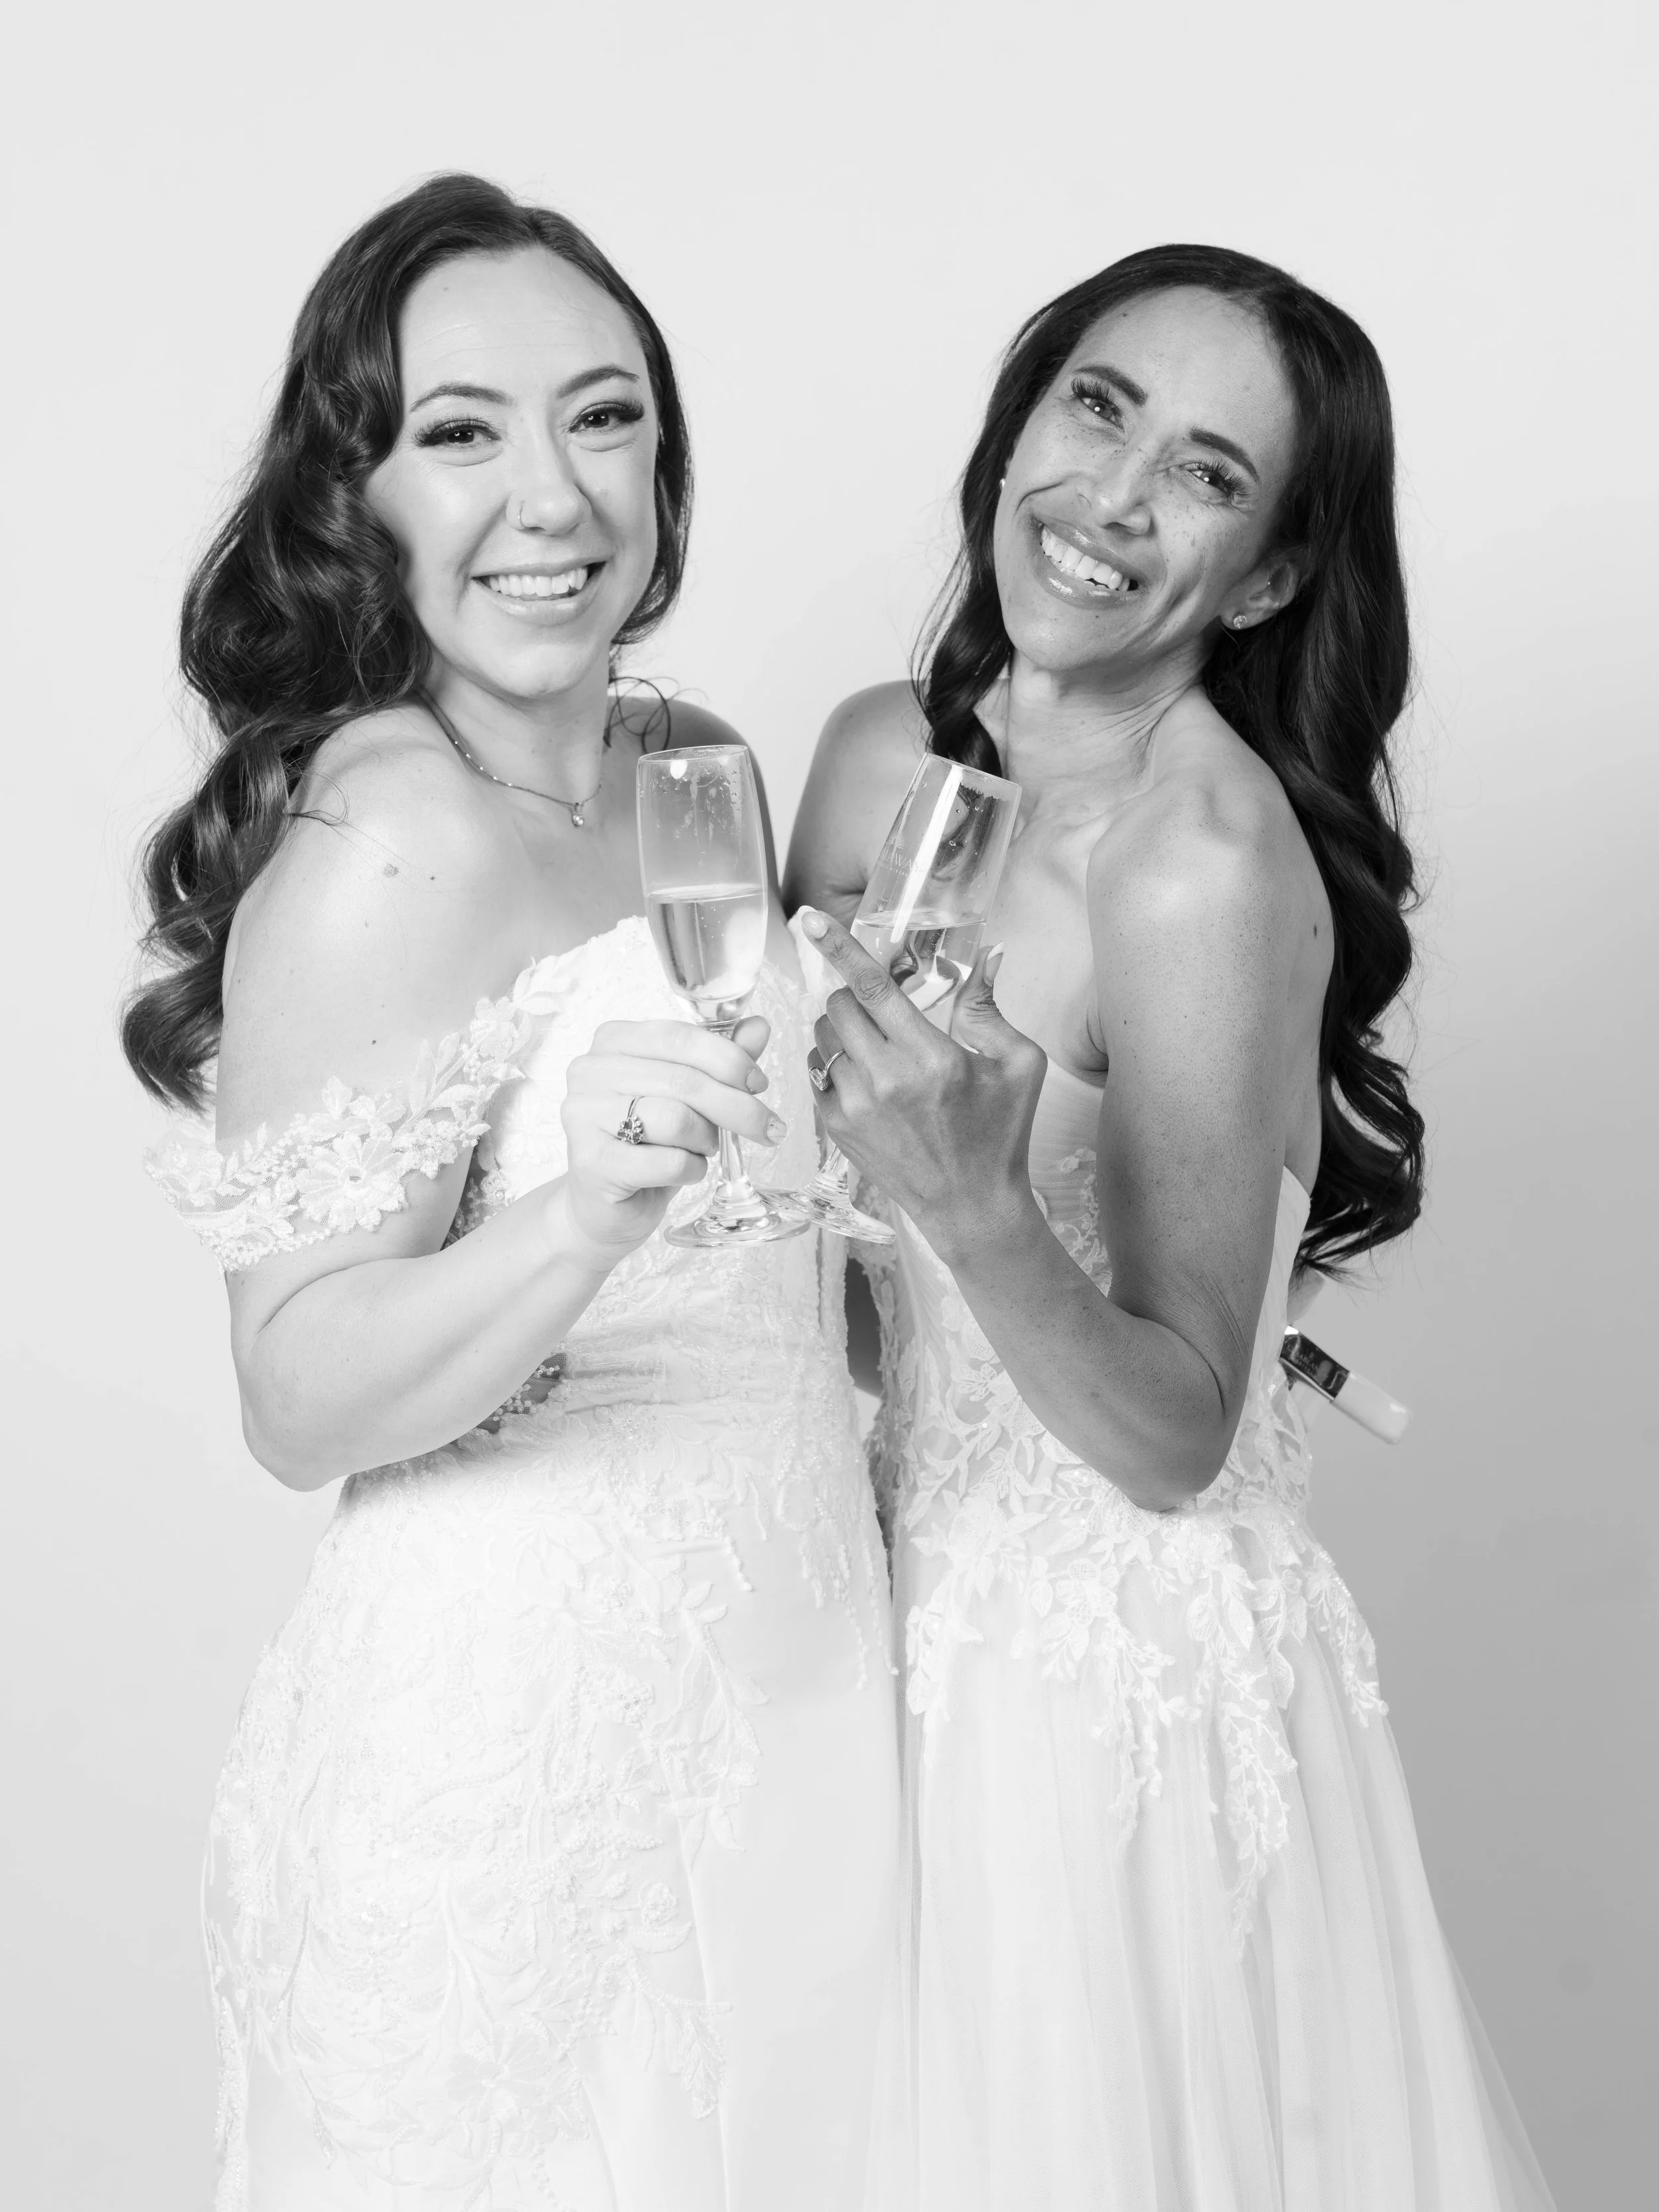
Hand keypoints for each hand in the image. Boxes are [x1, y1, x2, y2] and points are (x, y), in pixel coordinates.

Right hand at [561, 1015, 782, 1259]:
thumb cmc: (646, 1144)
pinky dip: (691, 1169)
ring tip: (704, 1149)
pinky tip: (686, 1170)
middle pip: (683, 1080)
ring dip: (706, 1139)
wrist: (604, 1206)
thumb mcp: (687, 1097)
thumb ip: (719, 1060)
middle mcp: (590, 1071)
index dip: (729, 1058)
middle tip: (767, 1128)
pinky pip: (666, 1162)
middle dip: (737, 1107)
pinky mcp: (591, 1161)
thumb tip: (757, 1027)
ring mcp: (583, 1115)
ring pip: (675, 1120)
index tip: (759, 1083)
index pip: (679, 1036)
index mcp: (613, 1041)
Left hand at [799, 908, 1046, 1260]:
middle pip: (839, 1004)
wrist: (971, 1206)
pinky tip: (868, 1079)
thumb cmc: (1000, 1135)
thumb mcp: (1018, 1066)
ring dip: (845, 1029)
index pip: (872, 987)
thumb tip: (987, 956)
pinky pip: (817, 1070)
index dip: (838, 947)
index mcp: (931, 1058)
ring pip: (824, 1036)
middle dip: (857, 995)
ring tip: (879, 1051)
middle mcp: (885, 1080)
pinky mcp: (836, 1127)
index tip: (810, 919)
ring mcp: (854, 1106)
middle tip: (884, 1011)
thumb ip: (992, 1008)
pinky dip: (836, 1062)